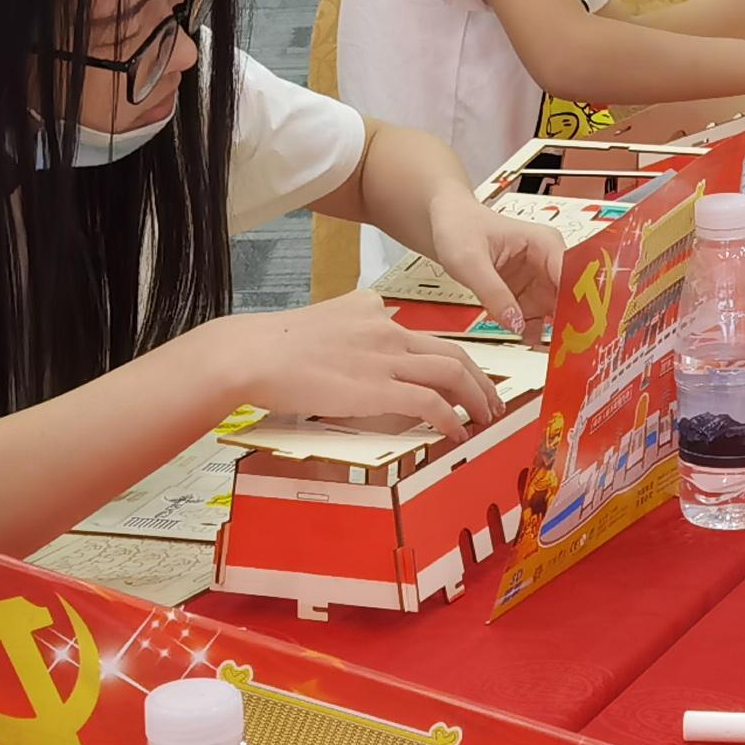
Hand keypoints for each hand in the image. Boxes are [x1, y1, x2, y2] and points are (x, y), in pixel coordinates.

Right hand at [229, 291, 502, 433]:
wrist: (252, 352)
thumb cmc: (272, 344)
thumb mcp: (320, 320)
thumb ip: (347, 326)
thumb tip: (360, 341)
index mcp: (371, 311)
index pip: (423, 335)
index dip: (451, 359)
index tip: (460, 378)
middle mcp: (387, 329)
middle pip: (454, 351)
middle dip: (482, 379)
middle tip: (492, 400)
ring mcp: (385, 358)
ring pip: (453, 372)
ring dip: (477, 399)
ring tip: (486, 418)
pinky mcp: (377, 388)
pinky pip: (431, 403)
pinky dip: (450, 419)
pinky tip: (454, 433)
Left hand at [424, 191, 563, 338]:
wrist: (447, 225)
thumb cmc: (460, 228)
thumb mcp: (469, 261)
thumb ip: (493, 293)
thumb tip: (516, 323)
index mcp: (545, 243)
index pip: (574, 276)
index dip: (579, 304)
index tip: (577, 330)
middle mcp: (548, 261)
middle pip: (571, 298)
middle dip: (569, 324)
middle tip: (565, 351)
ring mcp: (539, 280)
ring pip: (557, 313)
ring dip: (553, 333)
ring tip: (548, 352)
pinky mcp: (527, 294)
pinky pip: (538, 318)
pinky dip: (534, 332)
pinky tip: (528, 342)